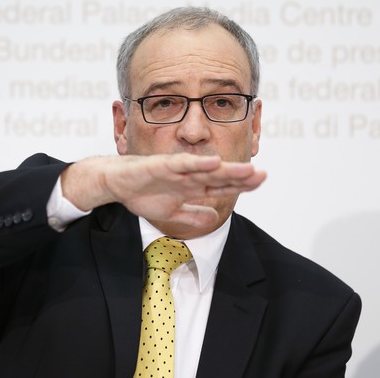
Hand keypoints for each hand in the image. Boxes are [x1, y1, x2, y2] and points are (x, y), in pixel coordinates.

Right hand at [61, 154, 265, 229]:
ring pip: (205, 169)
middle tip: (262, 175)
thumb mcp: (172, 211)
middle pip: (219, 176)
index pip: (221, 184)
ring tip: (247, 169)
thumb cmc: (142, 193)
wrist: (116, 183)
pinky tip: (213, 163)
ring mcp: (176, 169)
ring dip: (226, 169)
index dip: (240, 184)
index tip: (260, 182)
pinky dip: (196, 163)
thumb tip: (213, 217)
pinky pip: (181, 164)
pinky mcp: (161, 165)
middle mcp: (188, 175)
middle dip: (240, 176)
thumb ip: (192, 215)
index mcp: (192, 186)